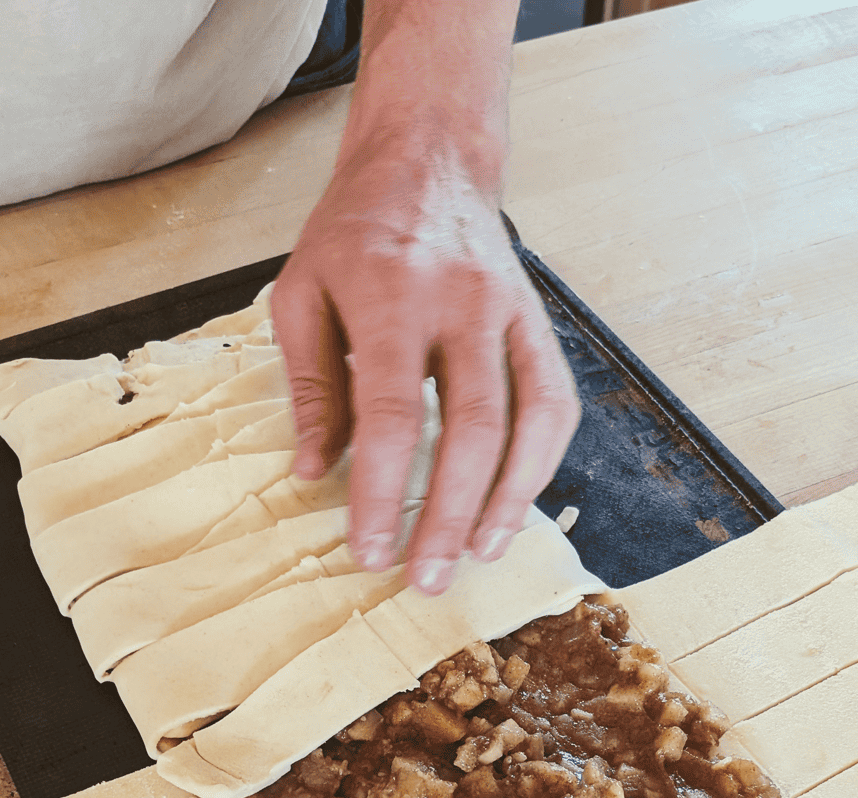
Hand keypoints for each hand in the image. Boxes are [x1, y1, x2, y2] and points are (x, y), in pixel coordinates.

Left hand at [270, 9, 579, 593]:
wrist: (429, 158)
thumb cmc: (355, 232)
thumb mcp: (302, 292)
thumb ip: (310, 383)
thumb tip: (312, 471)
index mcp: (388, 293)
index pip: (390, 414)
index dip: (382, 492)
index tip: (369, 551)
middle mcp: (460, 301)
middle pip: (469, 427)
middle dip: (450, 514)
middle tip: (430, 578)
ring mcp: (510, 310)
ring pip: (526, 418)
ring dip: (507, 498)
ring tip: (481, 556)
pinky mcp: (540, 321)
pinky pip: (555, 401)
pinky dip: (541, 461)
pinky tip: (514, 506)